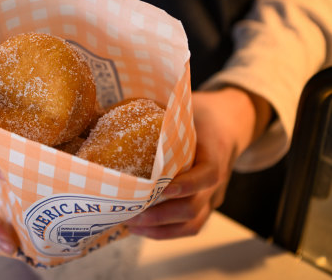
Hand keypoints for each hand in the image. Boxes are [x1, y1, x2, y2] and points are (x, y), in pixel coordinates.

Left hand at [126, 87, 270, 238]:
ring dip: (161, 229)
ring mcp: (212, 196)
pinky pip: (190, 226)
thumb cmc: (201, 113)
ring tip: (132, 225)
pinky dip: (166, 232)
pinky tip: (141, 229)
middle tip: (132, 213)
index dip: (186, 184)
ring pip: (193, 223)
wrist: (229, 123)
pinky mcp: (205, 205)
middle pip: (195, 206)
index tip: (161, 189)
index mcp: (215, 151)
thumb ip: (158, 109)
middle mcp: (217, 180)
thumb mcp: (185, 106)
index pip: (208, 174)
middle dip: (161, 215)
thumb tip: (109, 109)